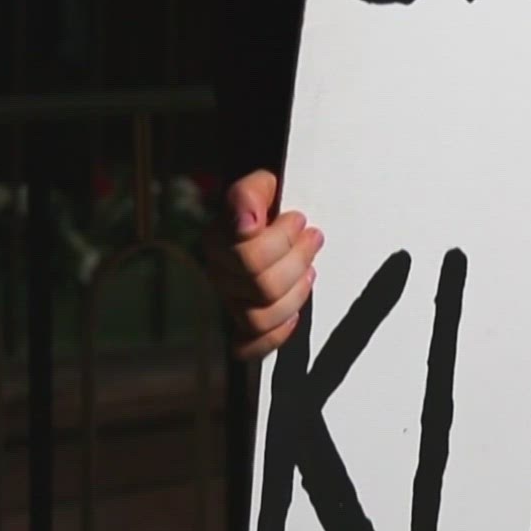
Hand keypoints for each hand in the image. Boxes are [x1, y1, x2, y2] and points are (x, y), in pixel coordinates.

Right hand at [205, 170, 324, 360]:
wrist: (274, 214)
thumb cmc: (272, 201)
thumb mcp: (264, 183)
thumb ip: (251, 193)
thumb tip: (246, 220)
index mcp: (217, 241)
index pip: (249, 256)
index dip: (282, 240)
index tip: (299, 218)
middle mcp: (218, 274)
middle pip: (261, 287)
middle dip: (296, 261)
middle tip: (313, 238)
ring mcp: (231, 300)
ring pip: (259, 317)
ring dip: (295, 295)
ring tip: (310, 270)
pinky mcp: (244, 322)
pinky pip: (248, 346)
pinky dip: (274, 336)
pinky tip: (294, 316)